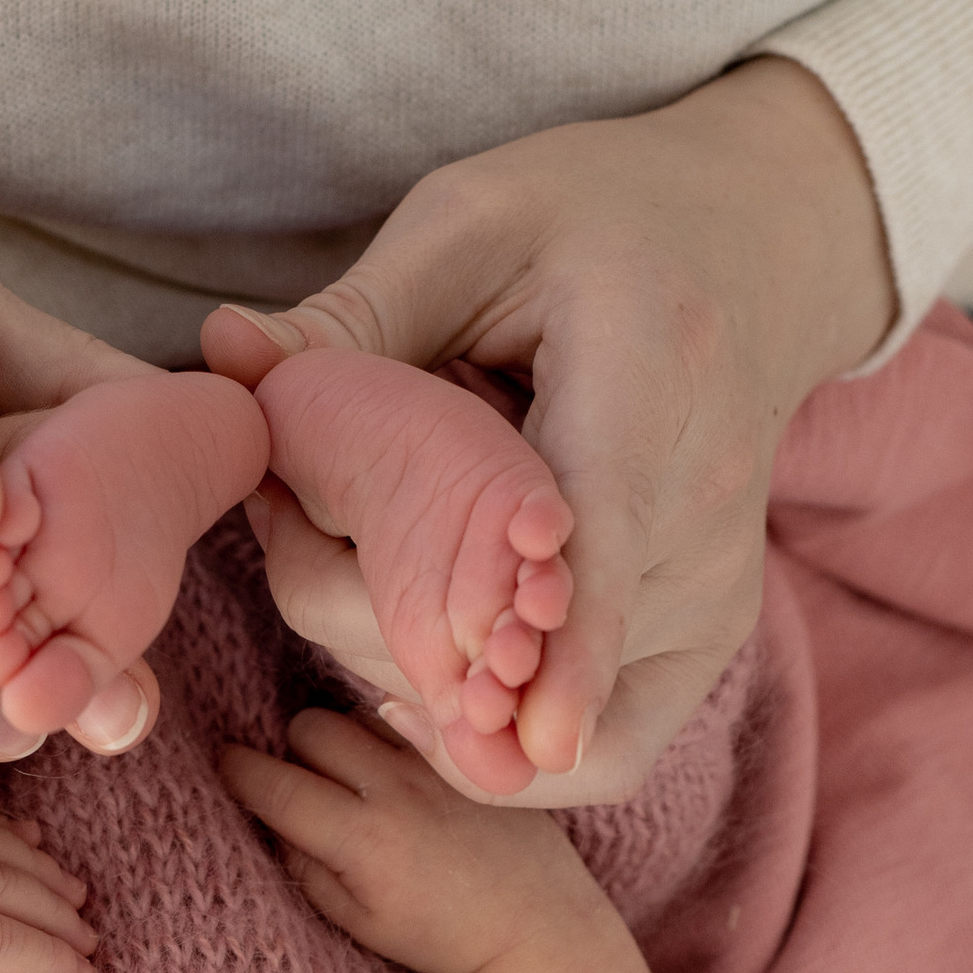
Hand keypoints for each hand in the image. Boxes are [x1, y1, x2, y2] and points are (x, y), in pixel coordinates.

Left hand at [203, 55, 893, 802]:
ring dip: (433, 684)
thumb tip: (219, 359)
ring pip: (556, 715)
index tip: (528, 733)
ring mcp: (715, 588)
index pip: (611, 526)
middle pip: (550, 641)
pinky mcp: (706, 641)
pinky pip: (606, 751)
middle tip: (284, 524)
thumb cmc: (596, 221)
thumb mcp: (473, 227)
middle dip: (395, 626)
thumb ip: (354, 313)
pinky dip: (506, 748)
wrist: (753, 252)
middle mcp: (705, 502)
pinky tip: (426, 687)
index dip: (567, 634)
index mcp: (652, 372)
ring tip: (349, 581)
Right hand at [216, 711, 609, 972]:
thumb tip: (269, 818)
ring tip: (350, 776)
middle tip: (303, 783)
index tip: (225, 767)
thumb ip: (304, 868)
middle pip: (307, 729)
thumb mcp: (358, 922)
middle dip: (292, 751)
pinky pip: (401, 715)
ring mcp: (431, 764)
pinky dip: (382, 732)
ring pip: (353, 713)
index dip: (236, 771)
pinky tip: (391, 765)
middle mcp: (394, 792)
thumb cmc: (439, 934)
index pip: (273, 786)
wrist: (532, 923)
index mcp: (361, 843)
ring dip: (337, 738)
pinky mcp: (460, 752)